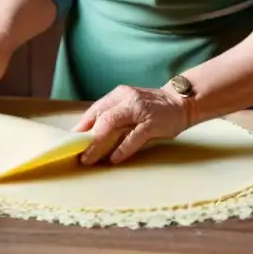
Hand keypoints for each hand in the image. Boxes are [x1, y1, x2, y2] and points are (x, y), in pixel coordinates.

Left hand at [72, 85, 190, 164]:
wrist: (181, 102)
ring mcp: (140, 110)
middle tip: (79, 154)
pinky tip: (114, 159)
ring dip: (98, 144)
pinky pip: (133, 137)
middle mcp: (127, 99)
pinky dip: (122, 149)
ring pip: (112, 125)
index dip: (81, 127)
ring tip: (89, 158)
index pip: (95, 110)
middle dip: (87, 138)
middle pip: (100, 118)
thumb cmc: (151, 108)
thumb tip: (90, 135)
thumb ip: (113, 115)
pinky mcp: (152, 122)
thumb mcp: (129, 106)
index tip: (71, 142)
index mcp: (119, 94)